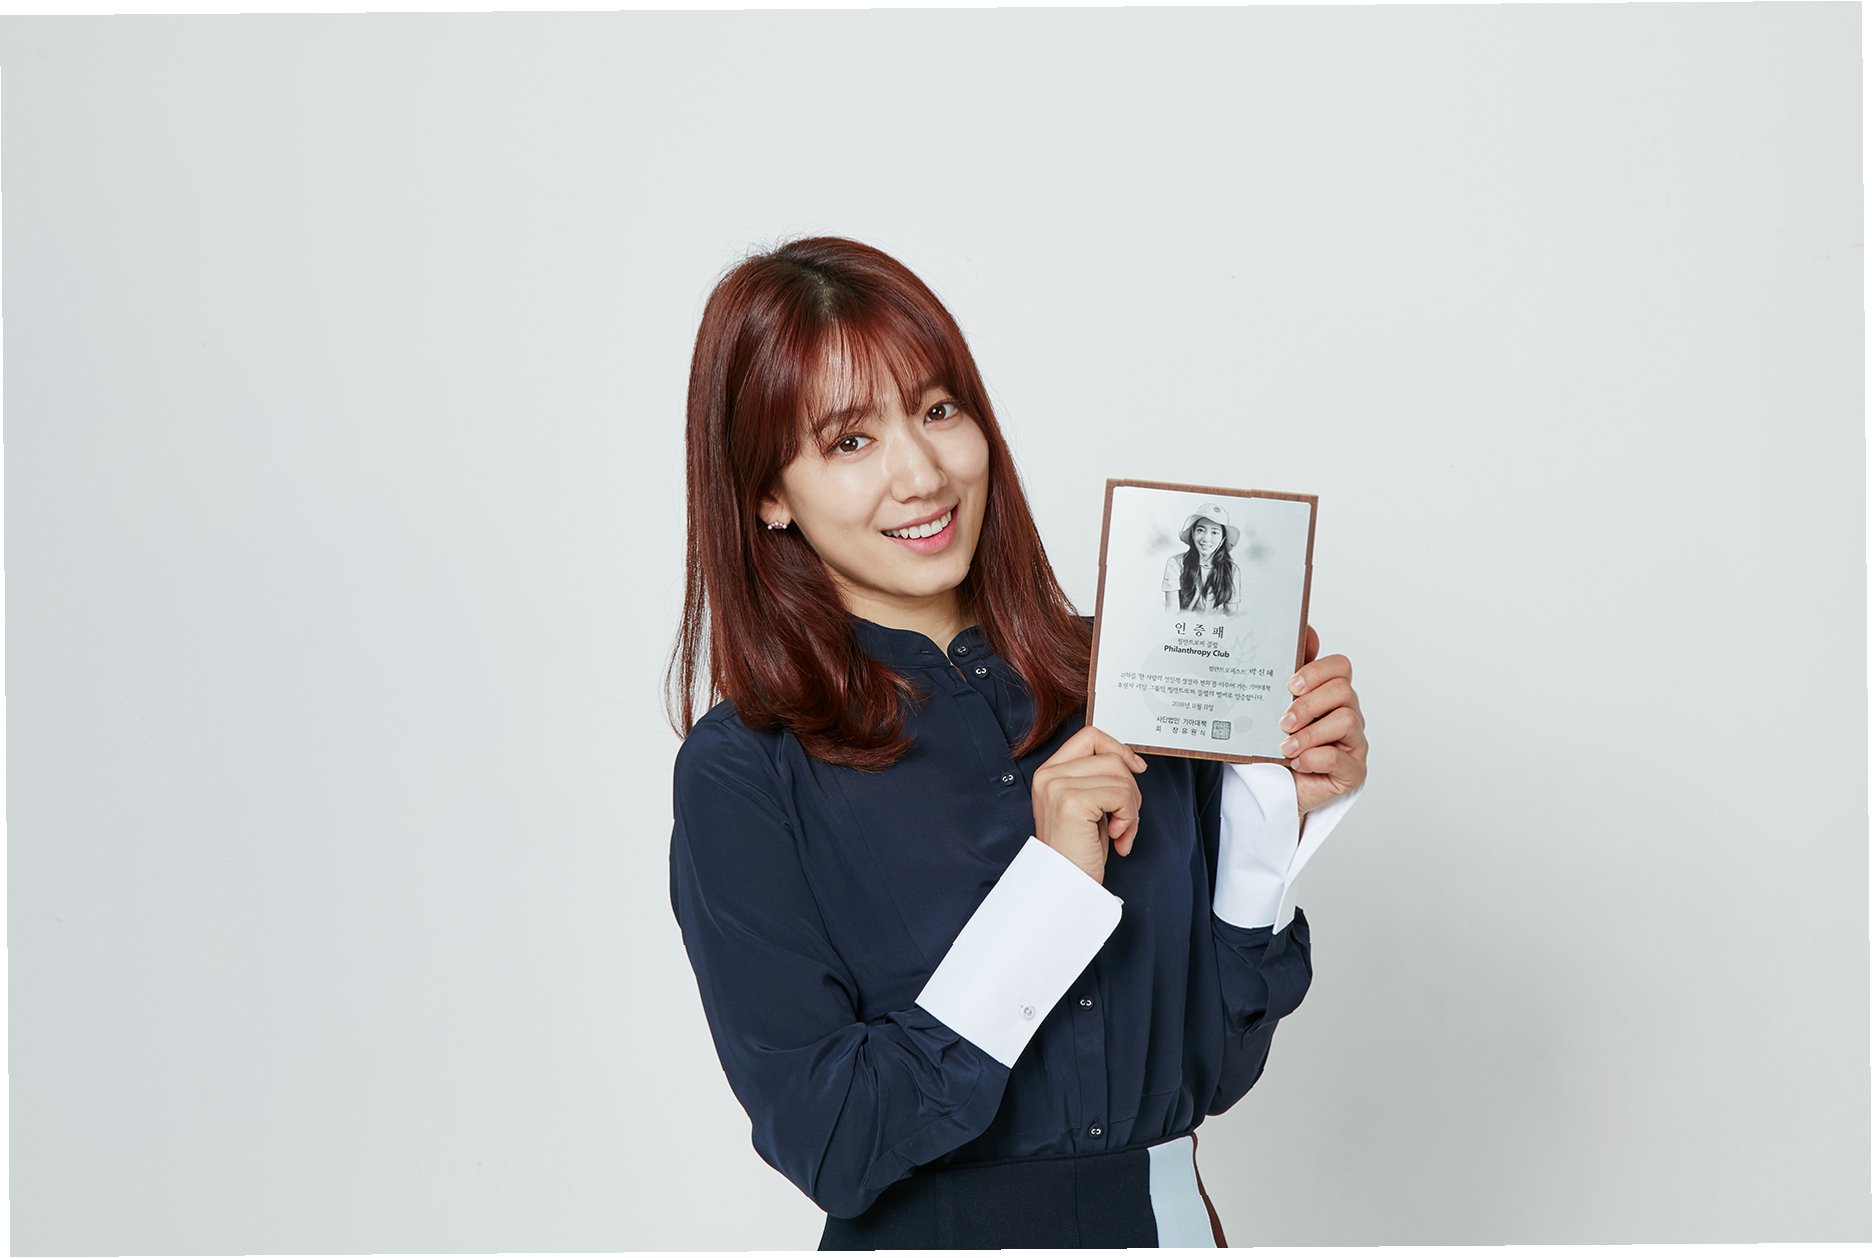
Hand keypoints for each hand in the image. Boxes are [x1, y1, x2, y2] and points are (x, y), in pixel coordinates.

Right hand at [1031, 724, 1147, 884]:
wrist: (1065, 886)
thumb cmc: (1078, 852)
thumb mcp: (1088, 807)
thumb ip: (1098, 779)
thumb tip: (1130, 760)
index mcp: (1049, 772)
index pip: (1090, 736)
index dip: (1119, 749)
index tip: (1135, 770)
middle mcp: (1049, 775)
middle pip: (1111, 757)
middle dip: (1130, 789)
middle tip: (1123, 819)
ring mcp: (1057, 786)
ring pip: (1121, 776)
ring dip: (1131, 809)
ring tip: (1119, 832)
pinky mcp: (1072, 802)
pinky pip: (1121, 795)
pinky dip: (1129, 819)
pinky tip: (1116, 838)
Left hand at [1279, 624, 1368, 815]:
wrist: (1275, 789)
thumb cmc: (1278, 745)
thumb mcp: (1275, 707)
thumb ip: (1290, 672)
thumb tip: (1307, 630)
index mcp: (1330, 695)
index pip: (1340, 667)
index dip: (1317, 671)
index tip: (1290, 685)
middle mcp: (1347, 714)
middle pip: (1343, 691)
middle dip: (1309, 704)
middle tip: (1283, 720)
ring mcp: (1353, 743)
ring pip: (1346, 720)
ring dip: (1310, 733)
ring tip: (1286, 745)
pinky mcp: (1352, 772)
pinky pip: (1341, 758)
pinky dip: (1314, 758)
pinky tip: (1297, 762)